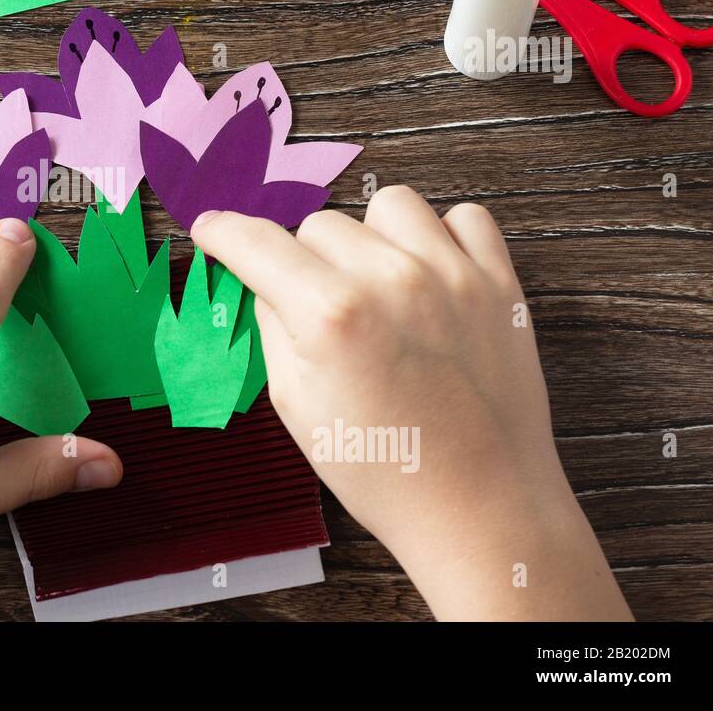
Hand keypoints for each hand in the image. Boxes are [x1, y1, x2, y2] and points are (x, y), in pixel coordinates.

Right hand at [192, 187, 630, 620]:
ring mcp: (453, 275)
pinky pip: (464, 217)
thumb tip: (267, 282)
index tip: (212, 229)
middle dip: (306, 260)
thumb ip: (274, 328)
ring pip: (389, 205)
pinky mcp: (500, 284)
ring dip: (372, 236)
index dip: (222, 232)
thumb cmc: (383, 469)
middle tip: (320, 308)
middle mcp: (390, 279)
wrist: (479, 508)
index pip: (256, 242)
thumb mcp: (296, 405)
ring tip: (379, 285)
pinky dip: (442, 237)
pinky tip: (430, 276)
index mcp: (329, 314)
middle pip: (319, 224)